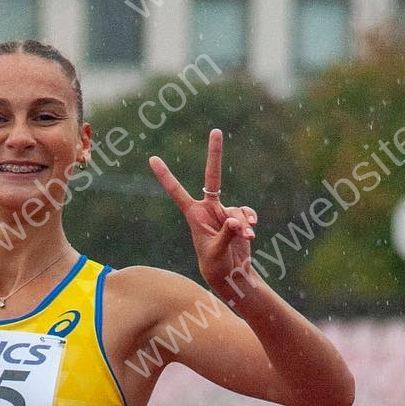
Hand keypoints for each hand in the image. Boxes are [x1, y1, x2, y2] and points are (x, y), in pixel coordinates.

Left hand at [149, 129, 258, 298]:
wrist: (230, 274)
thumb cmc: (216, 266)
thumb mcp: (217, 253)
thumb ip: (226, 235)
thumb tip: (236, 219)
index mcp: (194, 215)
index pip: (177, 191)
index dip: (165, 176)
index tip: (152, 159)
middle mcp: (208, 209)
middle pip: (213, 176)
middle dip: (215, 154)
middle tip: (216, 131)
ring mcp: (224, 212)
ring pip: (238, 208)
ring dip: (244, 222)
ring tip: (247, 238)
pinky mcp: (238, 218)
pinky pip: (247, 214)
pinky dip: (251, 221)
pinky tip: (251, 233)